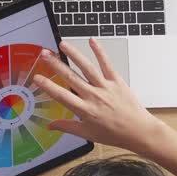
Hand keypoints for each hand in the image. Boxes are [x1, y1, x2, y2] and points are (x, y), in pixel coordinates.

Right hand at [31, 39, 163, 152]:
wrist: (139, 131)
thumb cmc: (115, 134)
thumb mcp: (88, 134)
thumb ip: (67, 127)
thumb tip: (51, 126)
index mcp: (85, 110)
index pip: (61, 96)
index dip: (48, 86)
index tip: (37, 77)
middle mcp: (94, 96)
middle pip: (71, 77)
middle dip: (56, 64)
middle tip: (45, 54)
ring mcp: (105, 87)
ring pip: (87, 67)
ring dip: (74, 54)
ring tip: (62, 45)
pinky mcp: (117, 81)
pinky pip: (107, 64)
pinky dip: (99, 52)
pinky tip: (92, 41)